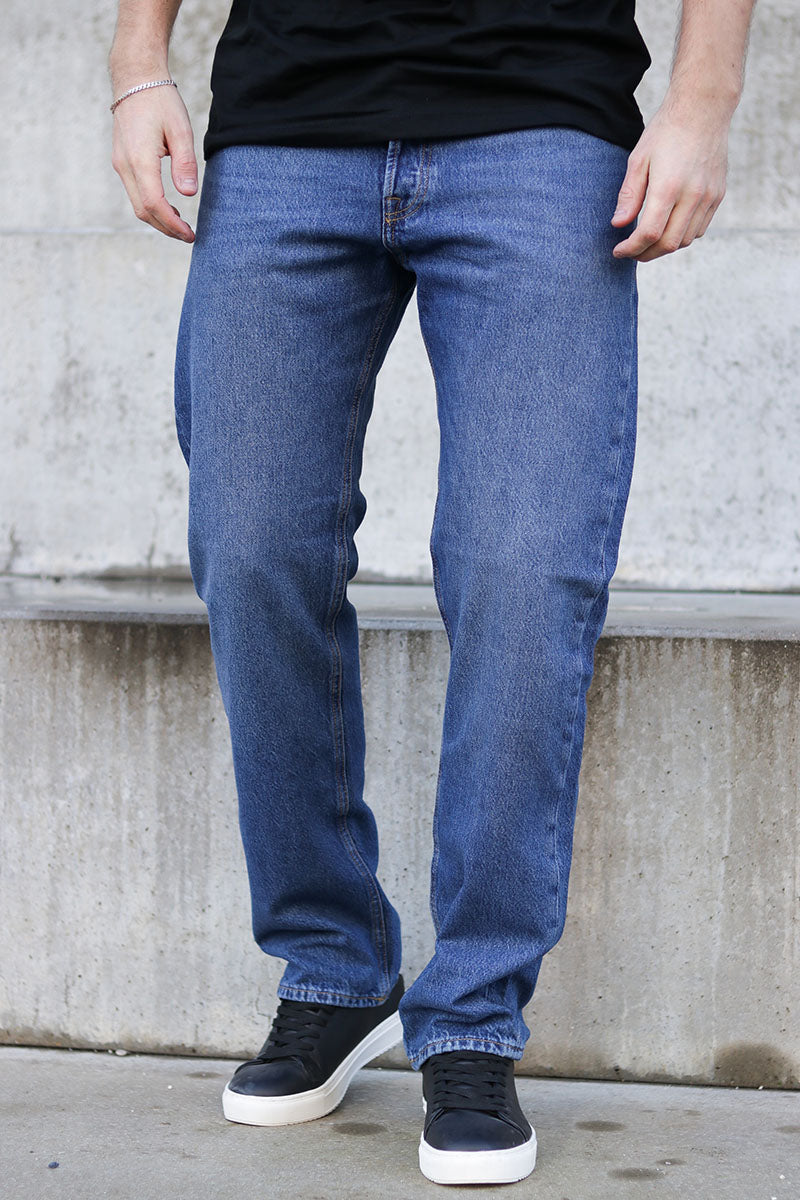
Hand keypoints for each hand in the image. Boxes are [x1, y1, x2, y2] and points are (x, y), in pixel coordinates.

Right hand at [111, 81, 197, 240]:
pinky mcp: (122, 161)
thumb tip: (188, 194)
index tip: (190, 234)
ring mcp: (120, 164)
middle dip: (166, 228)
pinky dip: (152, 207)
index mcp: (140, 159)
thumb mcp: (180, 129)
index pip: (154, 204)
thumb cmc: (160, 100)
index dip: (172, 225)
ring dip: (159, 219)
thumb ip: (184, 163)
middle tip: (189, 236)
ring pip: (137, 204)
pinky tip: (169, 208)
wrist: (135, 78)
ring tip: (181, 226)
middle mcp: (125, 165)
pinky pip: (135, 192)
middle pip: (143, 211)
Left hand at [611, 91, 730, 261]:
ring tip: (647, 243)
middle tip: (631, 252)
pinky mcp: (718, 195)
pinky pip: (699, 229)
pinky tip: (668, 229)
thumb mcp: (639, 159)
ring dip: (664, 248)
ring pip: (685, 240)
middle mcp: (692, 195)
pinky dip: (682, 236)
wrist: (703, 109)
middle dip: (646, 254)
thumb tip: (618, 223)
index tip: (618, 250)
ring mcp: (708, 197)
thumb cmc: (666, 131)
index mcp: (668, 187)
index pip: (649, 233)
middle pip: (668, 244)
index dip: (631, 248)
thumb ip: (629, 195)